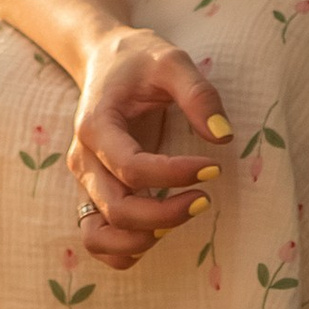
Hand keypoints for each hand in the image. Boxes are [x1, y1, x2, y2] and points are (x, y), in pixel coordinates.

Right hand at [67, 26, 229, 268]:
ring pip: (100, 235)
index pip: (132, 168)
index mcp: (96, 125)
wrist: (105, 59)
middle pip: (118, 209)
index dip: (175, 175)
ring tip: (180, 217)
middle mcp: (84, 159)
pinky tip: (160, 233)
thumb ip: (198, 93)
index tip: (213, 166)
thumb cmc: (139, 60)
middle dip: (166, 214)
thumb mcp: (171, 61)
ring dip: (142, 240)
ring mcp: (86, 180)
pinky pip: (98, 239)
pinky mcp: (94, 192)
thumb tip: (223, 137)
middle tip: (205, 198)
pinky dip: (125, 249)